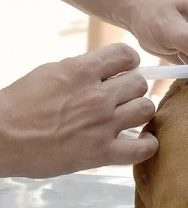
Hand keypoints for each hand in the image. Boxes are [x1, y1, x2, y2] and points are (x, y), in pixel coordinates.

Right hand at [0, 44, 156, 177]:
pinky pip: (143, 148)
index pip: (126, 54)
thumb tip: (108, 68)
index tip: (125, 70)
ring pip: (146, 109)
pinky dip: (148, 145)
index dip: (129, 62)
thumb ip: (82, 69)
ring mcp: (101, 125)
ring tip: (129, 116)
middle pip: (139, 83)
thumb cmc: (18, 106)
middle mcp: (96, 96)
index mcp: (81, 71)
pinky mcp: (101, 153)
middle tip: (121, 97)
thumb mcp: (50, 72)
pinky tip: (143, 140)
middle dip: (132, 88)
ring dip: (140, 112)